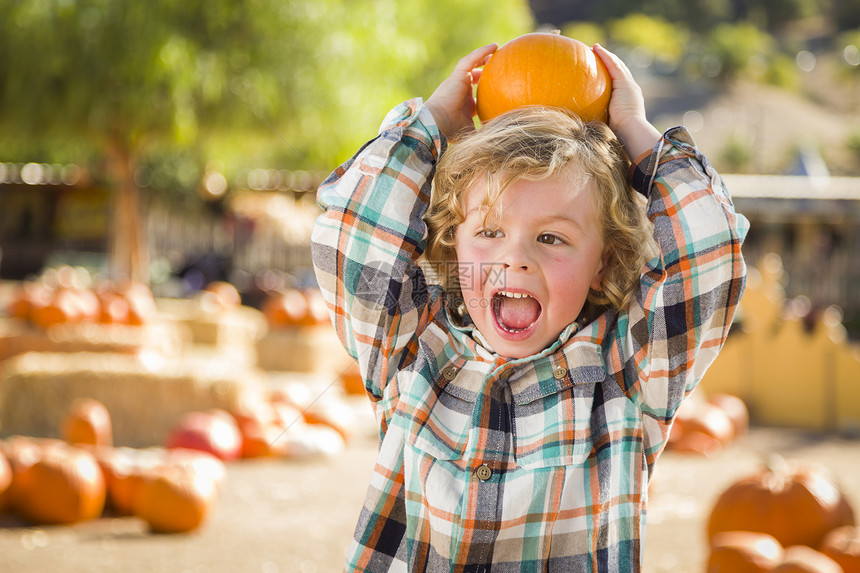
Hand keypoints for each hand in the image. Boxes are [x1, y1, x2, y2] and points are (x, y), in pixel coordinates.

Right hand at [425, 43, 496, 140]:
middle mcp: (461, 90)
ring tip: (496, 50)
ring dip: (483, 57)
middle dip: (485, 71)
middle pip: (475, 77)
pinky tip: (494, 46)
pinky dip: (482, 52)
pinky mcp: (457, 75)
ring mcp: (458, 81)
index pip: (476, 95)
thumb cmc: (452, 131)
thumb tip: (500, 138)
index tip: (497, 89)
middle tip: (498, 67)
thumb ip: (484, 132)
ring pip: (472, 64)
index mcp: (464, 104)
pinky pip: (472, 59)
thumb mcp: (472, 132)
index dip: (486, 91)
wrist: (437, 123)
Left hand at [593, 44, 660, 158]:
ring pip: (617, 65)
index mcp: (627, 101)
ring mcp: (629, 85)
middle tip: (596, 54)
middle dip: (609, 62)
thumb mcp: (605, 126)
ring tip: (593, 48)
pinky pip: (613, 65)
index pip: (618, 84)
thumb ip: (596, 122)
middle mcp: (630, 90)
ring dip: (605, 55)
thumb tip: (578, 126)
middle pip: (619, 71)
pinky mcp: (624, 82)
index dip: (610, 75)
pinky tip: (595, 49)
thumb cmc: (617, 135)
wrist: (630, 131)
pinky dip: (605, 55)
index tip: (599, 71)